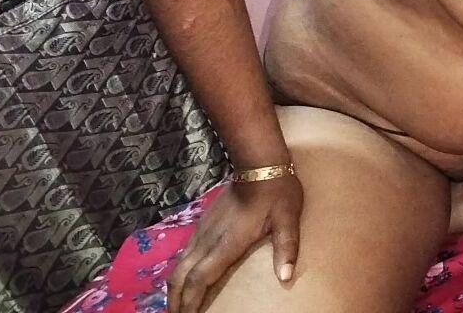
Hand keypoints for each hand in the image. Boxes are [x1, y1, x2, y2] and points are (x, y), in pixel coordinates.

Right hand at [167, 173, 302, 312]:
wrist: (259, 163)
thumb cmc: (277, 193)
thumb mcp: (288, 220)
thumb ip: (286, 248)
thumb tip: (287, 277)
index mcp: (227, 243)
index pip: (199, 278)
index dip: (190, 301)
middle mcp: (208, 239)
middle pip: (180, 276)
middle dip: (175, 300)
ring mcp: (203, 230)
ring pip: (178, 264)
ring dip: (174, 288)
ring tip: (175, 306)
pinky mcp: (203, 224)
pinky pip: (184, 254)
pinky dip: (178, 273)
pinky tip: (182, 280)